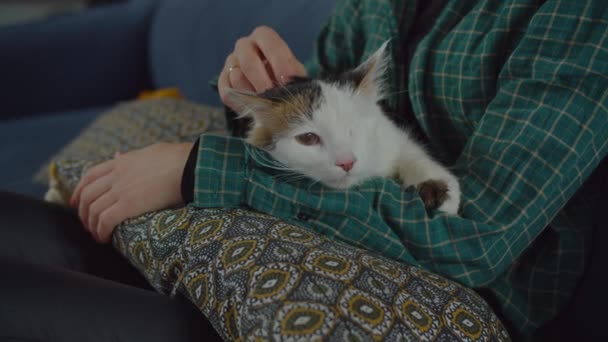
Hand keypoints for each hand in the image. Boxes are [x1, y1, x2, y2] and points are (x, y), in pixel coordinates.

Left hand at [70, 142, 193, 242]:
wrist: (189, 165)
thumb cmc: (177, 158)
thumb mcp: (149, 152)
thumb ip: (132, 156)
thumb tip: (120, 155)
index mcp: (121, 162)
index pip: (90, 175)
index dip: (79, 190)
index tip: (76, 202)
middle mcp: (116, 175)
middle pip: (87, 195)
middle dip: (83, 212)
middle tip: (88, 224)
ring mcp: (121, 189)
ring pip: (93, 210)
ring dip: (92, 226)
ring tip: (98, 235)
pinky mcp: (129, 204)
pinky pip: (105, 220)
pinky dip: (101, 231)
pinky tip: (105, 238)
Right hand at [218, 25, 306, 111]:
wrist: (272, 94)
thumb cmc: (286, 79)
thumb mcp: (294, 73)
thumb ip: (292, 74)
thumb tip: (288, 82)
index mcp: (263, 37)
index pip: (266, 38)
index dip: (278, 60)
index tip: (287, 81)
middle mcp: (244, 45)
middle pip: (248, 61)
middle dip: (262, 83)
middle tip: (274, 99)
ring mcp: (231, 62)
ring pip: (237, 78)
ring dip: (253, 95)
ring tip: (266, 105)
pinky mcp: (223, 80)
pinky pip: (227, 93)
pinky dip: (242, 103)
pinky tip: (253, 107)